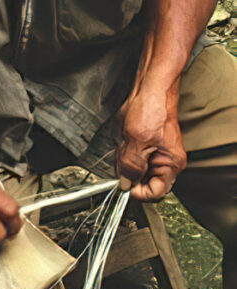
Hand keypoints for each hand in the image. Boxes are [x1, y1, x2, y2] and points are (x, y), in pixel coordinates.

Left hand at [118, 84, 186, 201]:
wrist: (149, 89)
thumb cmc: (151, 109)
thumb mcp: (137, 143)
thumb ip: (131, 167)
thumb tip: (126, 183)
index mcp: (171, 164)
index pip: (156, 192)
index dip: (139, 192)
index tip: (126, 185)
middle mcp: (166, 162)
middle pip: (145, 183)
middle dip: (131, 174)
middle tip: (124, 161)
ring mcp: (156, 155)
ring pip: (136, 172)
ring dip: (126, 164)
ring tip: (126, 146)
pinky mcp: (146, 148)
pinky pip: (132, 160)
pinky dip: (125, 155)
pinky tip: (125, 143)